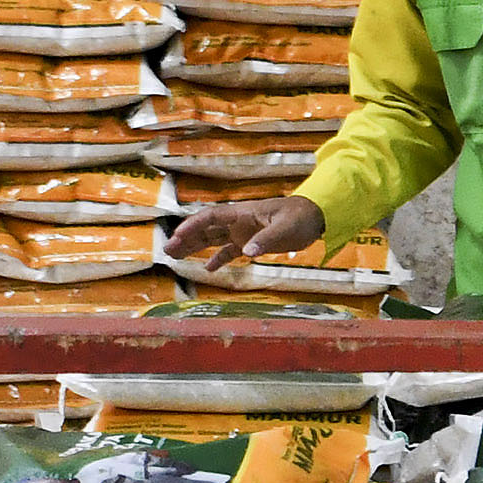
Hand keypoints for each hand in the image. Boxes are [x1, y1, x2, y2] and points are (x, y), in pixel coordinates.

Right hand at [165, 195, 324, 268]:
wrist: (316, 217)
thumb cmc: (301, 218)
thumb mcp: (285, 229)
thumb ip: (266, 239)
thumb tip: (247, 252)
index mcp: (242, 214)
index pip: (210, 218)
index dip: (192, 225)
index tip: (177, 235)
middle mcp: (238, 222)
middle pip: (206, 229)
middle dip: (186, 238)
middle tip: (167, 250)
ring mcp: (244, 232)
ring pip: (213, 239)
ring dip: (195, 247)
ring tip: (175, 256)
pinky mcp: (252, 242)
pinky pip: (229, 250)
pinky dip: (218, 259)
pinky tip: (207, 269)